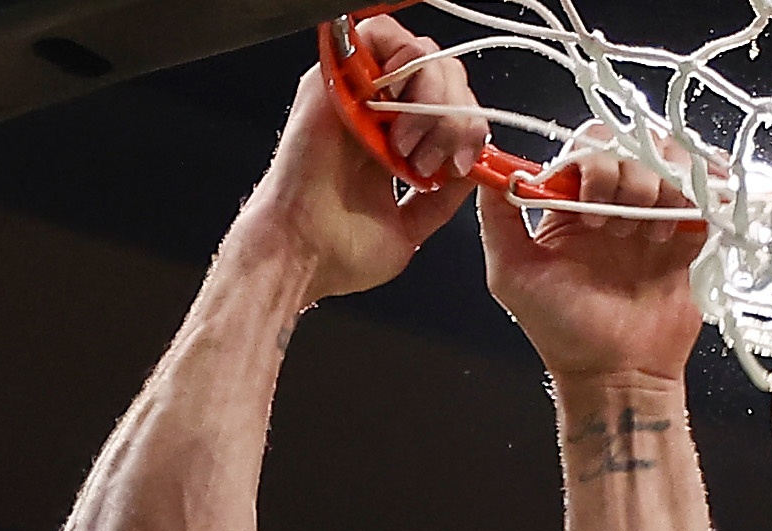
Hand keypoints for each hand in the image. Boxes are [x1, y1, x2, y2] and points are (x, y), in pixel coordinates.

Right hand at [249, 16, 483, 303]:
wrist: (300, 254)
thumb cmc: (338, 251)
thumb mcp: (411, 228)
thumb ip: (441, 197)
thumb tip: (471, 170)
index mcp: (395, 140)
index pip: (449, 103)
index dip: (467, 124)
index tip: (462, 164)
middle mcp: (377, 111)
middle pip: (442, 73)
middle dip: (456, 114)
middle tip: (437, 159)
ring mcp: (357, 90)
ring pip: (420, 53)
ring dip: (432, 96)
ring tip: (408, 147)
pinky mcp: (335, 76)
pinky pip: (380, 34)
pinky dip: (403, 66)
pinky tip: (397, 115)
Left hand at [479, 122, 707, 387]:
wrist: (617, 377)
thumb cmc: (563, 335)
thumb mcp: (512, 275)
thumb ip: (498, 218)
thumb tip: (489, 169)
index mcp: (571, 209)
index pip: (584, 151)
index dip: (589, 164)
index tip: (585, 203)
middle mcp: (612, 207)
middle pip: (628, 150)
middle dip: (624, 174)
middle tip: (615, 223)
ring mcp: (650, 221)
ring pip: (665, 164)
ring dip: (657, 188)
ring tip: (648, 235)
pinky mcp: (684, 239)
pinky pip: (700, 196)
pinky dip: (692, 202)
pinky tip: (672, 234)